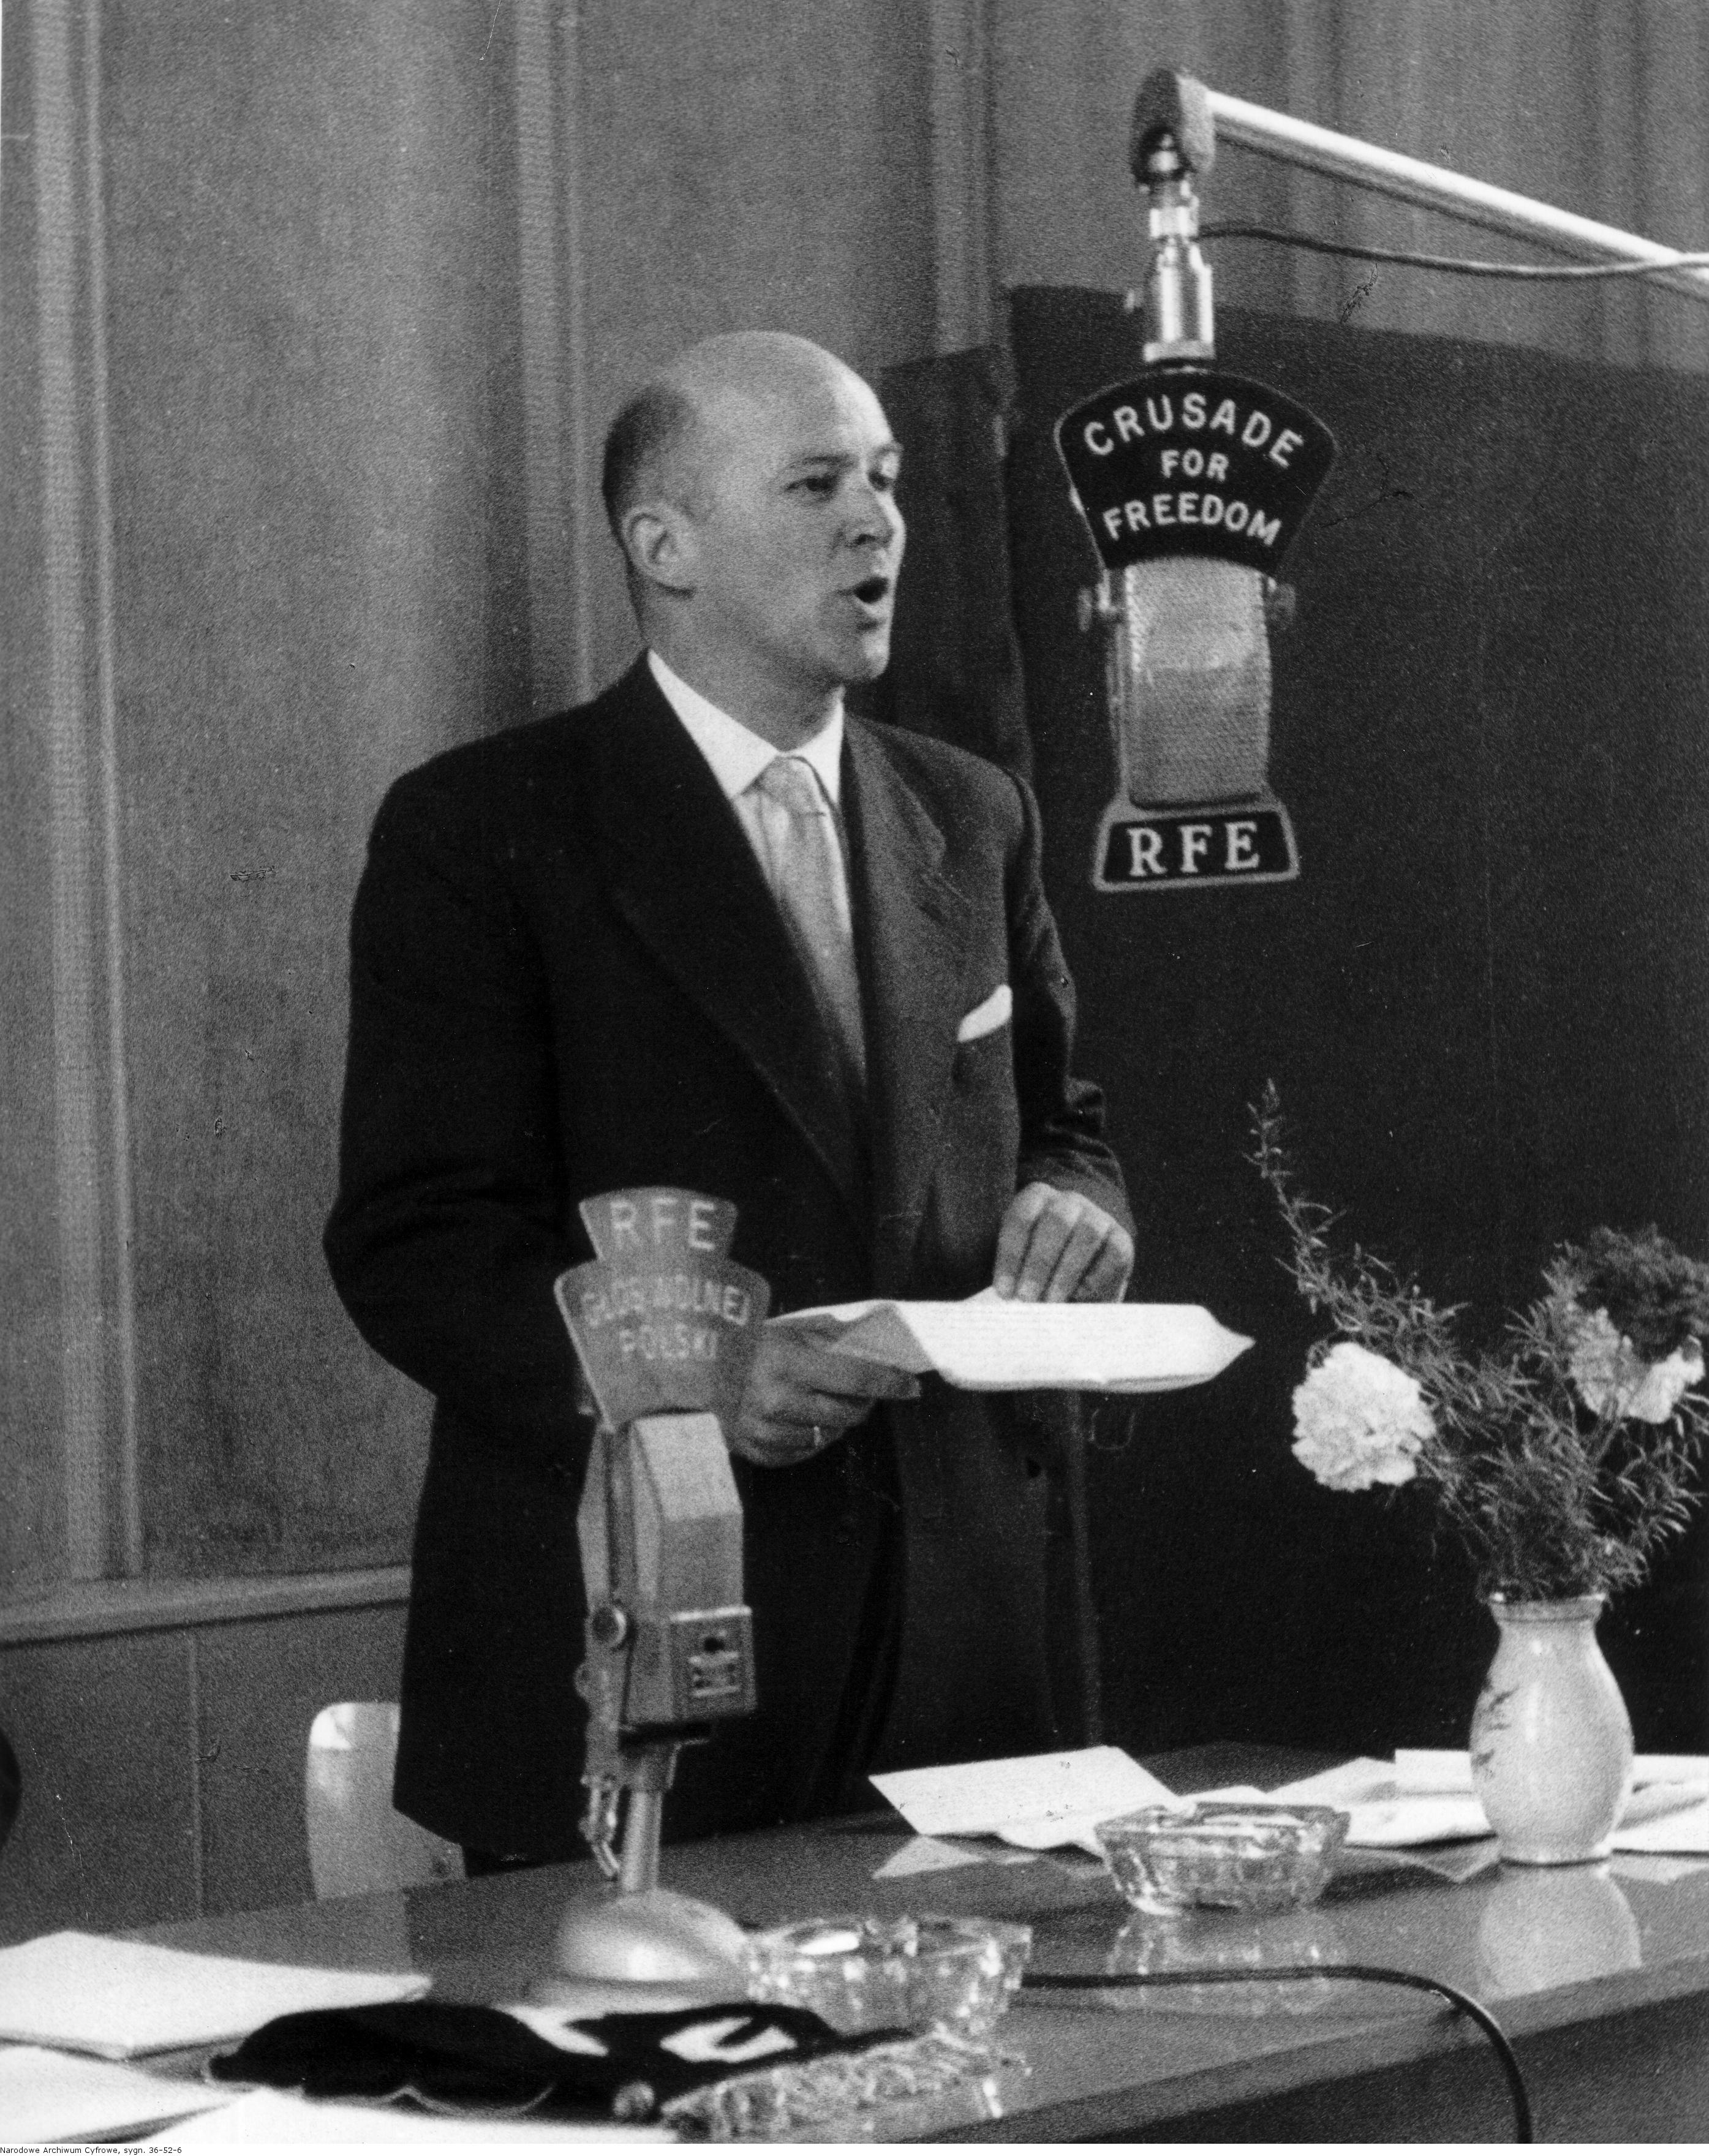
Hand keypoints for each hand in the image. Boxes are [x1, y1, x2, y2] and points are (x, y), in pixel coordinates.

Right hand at [728, 1326, 919, 1467]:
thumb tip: (873, 1349)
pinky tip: (803, 1420)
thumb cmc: (746, 1344)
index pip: (857, 1379)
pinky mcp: (754, 1450)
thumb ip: (829, 1341)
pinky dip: (811, 1439)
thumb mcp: (787, 1332)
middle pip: (848, 1414)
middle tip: (863, 1392)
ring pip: (828, 1436)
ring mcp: (764, 1430)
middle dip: (864, 1403)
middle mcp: (777, 1401)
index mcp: (788, 1364)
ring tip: (825, 1403)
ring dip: (836, 1421)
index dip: (890, 1383)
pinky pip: (802, 1454)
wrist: (692, 1370)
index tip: (912, 1386)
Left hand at [993, 1183, 1133, 1303]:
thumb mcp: (1020, 1255)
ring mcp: (1099, 1217)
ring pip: (1087, 1234)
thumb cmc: (1039, 1258)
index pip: (1021, 1218)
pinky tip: (1079, 1297)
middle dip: (1039, 1263)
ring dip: (1067, 1272)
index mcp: (1036, 1197)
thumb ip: (1013, 1271)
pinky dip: (1096, 1279)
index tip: (1004, 1291)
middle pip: (1056, 1222)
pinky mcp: (1121, 1239)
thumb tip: (1008, 1298)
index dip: (1011, 1255)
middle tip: (1027, 1298)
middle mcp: (1069, 1201)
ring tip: (1052, 1301)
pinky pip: (1114, 1255)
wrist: (1081, 1252)